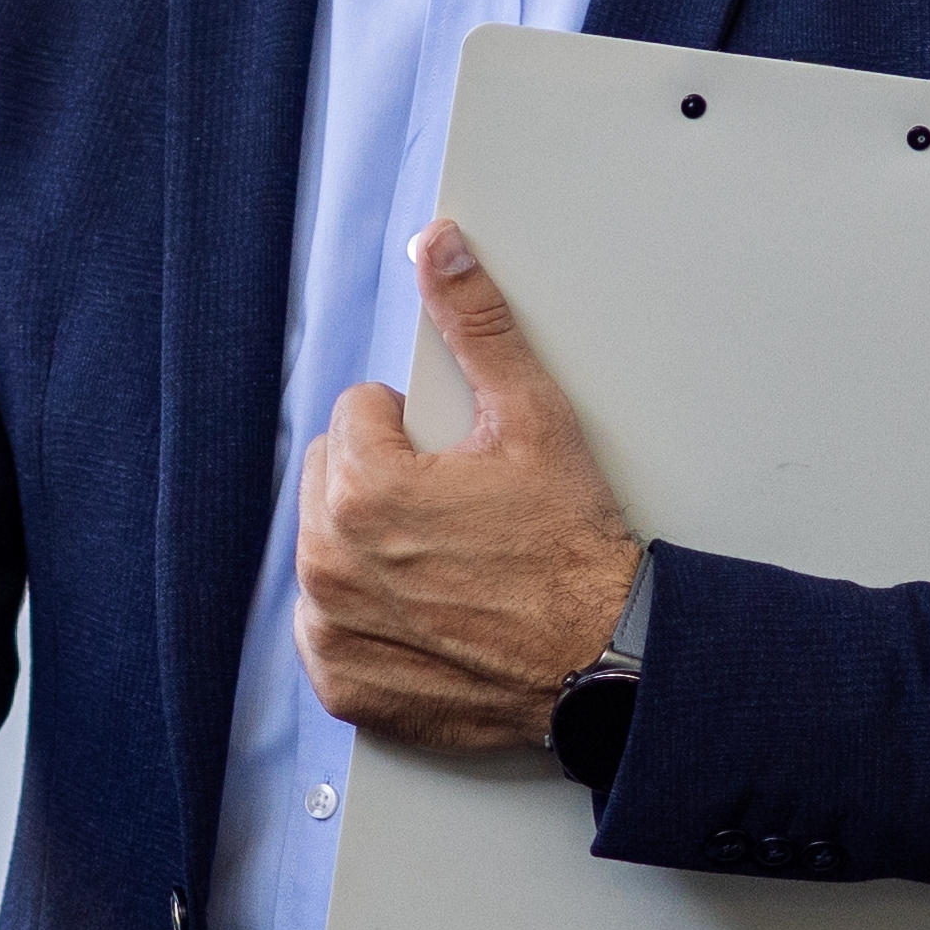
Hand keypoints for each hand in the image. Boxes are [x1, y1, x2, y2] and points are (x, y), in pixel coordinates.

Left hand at [297, 228, 639, 757]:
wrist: (604, 667)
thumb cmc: (573, 553)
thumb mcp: (533, 418)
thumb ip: (476, 324)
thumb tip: (439, 248)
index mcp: (364, 490)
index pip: (357, 416)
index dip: (414, 432)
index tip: (460, 467)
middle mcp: (330, 563)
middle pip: (332, 481)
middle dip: (382, 485)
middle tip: (456, 515)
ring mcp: (332, 629)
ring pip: (325, 549)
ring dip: (368, 548)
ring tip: (444, 563)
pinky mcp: (343, 682)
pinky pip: (328, 626)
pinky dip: (367, 619)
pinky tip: (426, 613)